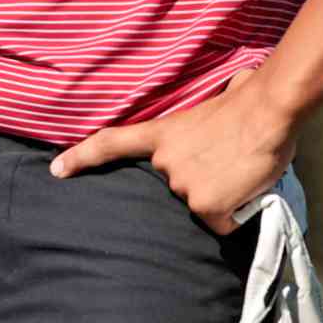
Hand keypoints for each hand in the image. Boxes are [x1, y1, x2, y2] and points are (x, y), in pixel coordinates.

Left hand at [48, 69, 295, 233]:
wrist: (267, 112)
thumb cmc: (245, 105)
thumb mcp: (204, 113)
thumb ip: (193, 128)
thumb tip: (219, 99)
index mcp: (160, 135)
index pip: (108, 145)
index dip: (80, 158)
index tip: (55, 170)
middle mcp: (163, 163)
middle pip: (175, 188)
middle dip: (198, 182)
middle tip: (223, 162)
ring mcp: (182, 185)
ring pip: (200, 206)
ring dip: (219, 198)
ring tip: (237, 171)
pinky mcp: (206, 206)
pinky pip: (221, 222)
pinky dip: (234, 214)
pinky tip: (244, 190)